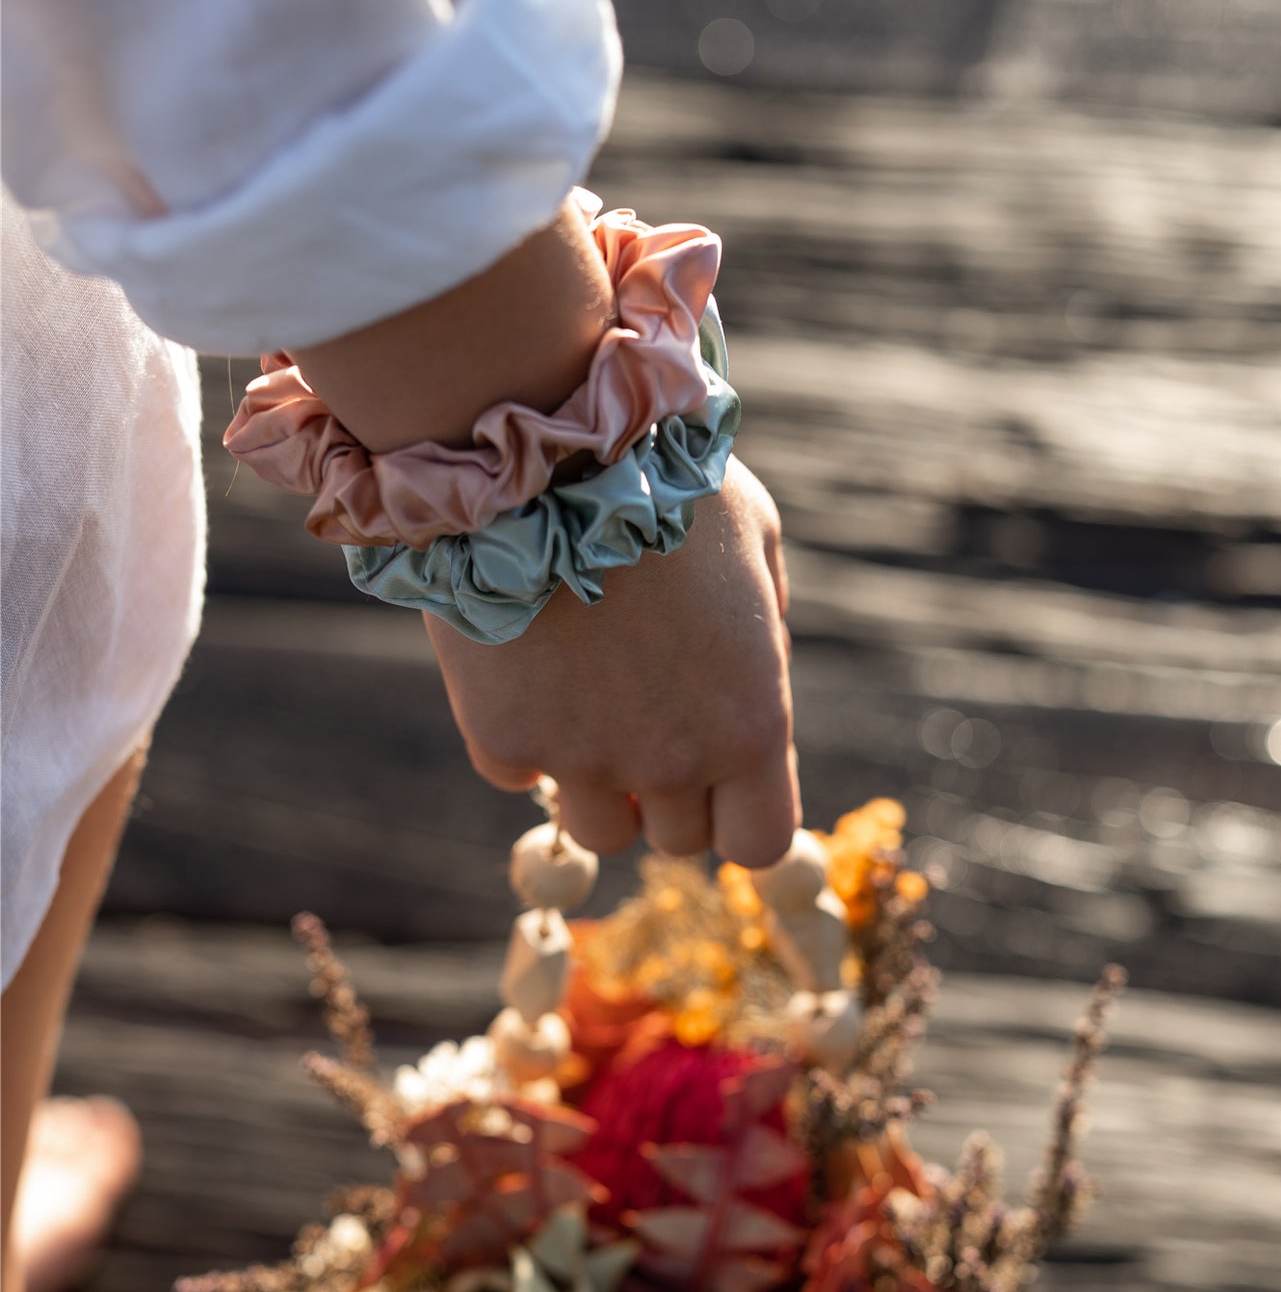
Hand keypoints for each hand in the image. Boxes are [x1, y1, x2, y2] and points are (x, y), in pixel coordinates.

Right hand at [425, 456, 797, 867]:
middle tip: (648, 713)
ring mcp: (582, 758)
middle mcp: (671, 759)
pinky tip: (528, 671)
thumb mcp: (754, 536)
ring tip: (587, 701)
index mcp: (751, 722)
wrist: (538, 449)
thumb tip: (757, 668)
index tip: (724, 786)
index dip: (742, 817)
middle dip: (669, 791)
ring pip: (599, 831)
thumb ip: (767, 623)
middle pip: (676, 839)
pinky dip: (525, 740)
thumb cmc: (663, 476)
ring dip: (598, 785)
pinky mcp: (502, 738)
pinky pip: (518, 775)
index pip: (759, 843)